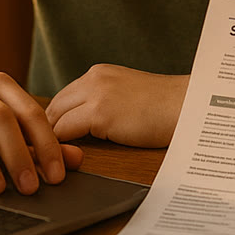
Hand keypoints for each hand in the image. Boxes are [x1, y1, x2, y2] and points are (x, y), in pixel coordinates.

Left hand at [46, 65, 187, 148]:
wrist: (188, 106)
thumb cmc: (165, 109)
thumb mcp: (127, 95)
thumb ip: (104, 102)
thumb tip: (81, 125)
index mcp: (99, 74)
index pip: (63, 98)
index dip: (55, 121)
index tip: (54, 140)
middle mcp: (93, 79)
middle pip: (52, 107)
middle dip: (47, 132)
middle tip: (46, 155)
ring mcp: (95, 94)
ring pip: (53, 120)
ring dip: (51, 141)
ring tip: (52, 160)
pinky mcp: (99, 113)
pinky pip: (64, 133)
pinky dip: (60, 147)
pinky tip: (64, 160)